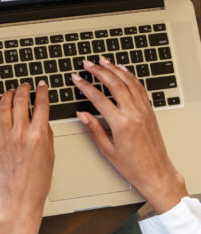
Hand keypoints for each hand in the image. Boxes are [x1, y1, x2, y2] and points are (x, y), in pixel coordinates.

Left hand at [0, 82, 54, 233]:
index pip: (41, 105)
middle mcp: (20, 134)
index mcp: (38, 136)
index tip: (42, 85)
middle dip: (23, 89)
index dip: (42, 91)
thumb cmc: (36, 183)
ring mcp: (4, 137)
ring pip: (3, 106)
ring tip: (11, 91)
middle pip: (20, 101)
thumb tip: (41, 118)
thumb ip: (46, 134)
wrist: (18, 199)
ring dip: (7, 94)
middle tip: (25, 85)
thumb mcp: (50, 156)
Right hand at [72, 57, 186, 213]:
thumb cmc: (132, 165)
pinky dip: (130, 77)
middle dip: (99, 71)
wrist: (156, 173)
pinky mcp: (150, 111)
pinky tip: (123, 71)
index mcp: (121, 124)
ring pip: (128, 82)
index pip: (98, 98)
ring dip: (114, 69)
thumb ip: (94, 129)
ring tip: (103, 61)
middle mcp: (134, 114)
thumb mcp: (107, 149)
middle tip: (88, 64)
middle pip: (114, 84)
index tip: (77, 79)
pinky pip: (140, 88)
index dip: (85, 86)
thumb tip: (82, 114)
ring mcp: (144, 111)